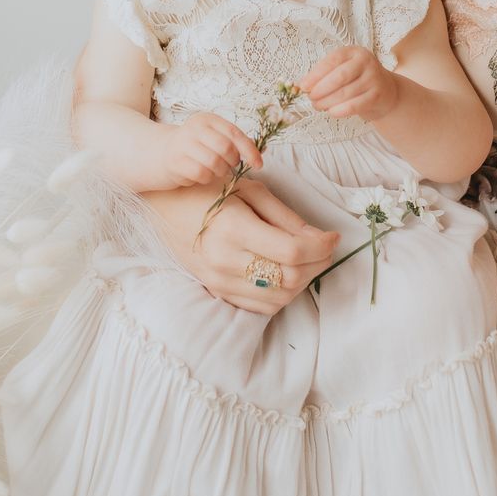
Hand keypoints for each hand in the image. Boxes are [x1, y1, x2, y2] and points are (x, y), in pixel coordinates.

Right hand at [140, 179, 340, 314]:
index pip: (291, 252)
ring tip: (310, 260)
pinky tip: (288, 274)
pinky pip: (260, 306)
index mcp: (233, 228)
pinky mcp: (216, 290)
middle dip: (318, 264)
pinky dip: (283, 294)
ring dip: (303, 281)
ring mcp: (218, 280)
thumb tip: (319, 238)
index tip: (333, 236)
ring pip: (278, 297)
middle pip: (288, 278)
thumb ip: (285, 216)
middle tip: (326, 247)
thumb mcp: (249, 190)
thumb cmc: (208, 189)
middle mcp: (225, 260)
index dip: (321, 247)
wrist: (163, 204)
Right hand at [149, 112, 264, 189]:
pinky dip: (206, 179)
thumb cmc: (193, 149)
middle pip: (226, 148)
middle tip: (227, 167)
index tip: (259, 165)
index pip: (235, 133)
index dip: (250, 150)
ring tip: (213, 171)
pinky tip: (200, 176)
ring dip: (219, 172)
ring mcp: (183, 144)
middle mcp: (194, 128)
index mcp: (207, 120)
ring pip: (215, 163)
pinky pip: (201, 174)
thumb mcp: (212, 138)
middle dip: (232, 162)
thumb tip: (260, 154)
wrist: (157, 154)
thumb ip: (233, 143)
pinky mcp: (174, 161)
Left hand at [301, 46, 400, 120]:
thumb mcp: (343, 69)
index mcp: (354, 52)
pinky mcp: (377, 96)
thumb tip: (302, 84)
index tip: (303, 86)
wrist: (385, 91)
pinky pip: (354, 106)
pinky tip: (331, 112)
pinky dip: (339, 110)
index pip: (332, 60)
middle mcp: (366, 62)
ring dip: (327, 102)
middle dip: (321, 89)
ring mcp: (373, 78)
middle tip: (311, 98)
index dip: (316, 74)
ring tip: (318, 106)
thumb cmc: (357, 79)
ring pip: (345, 93)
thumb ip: (324, 74)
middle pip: (339, 76)